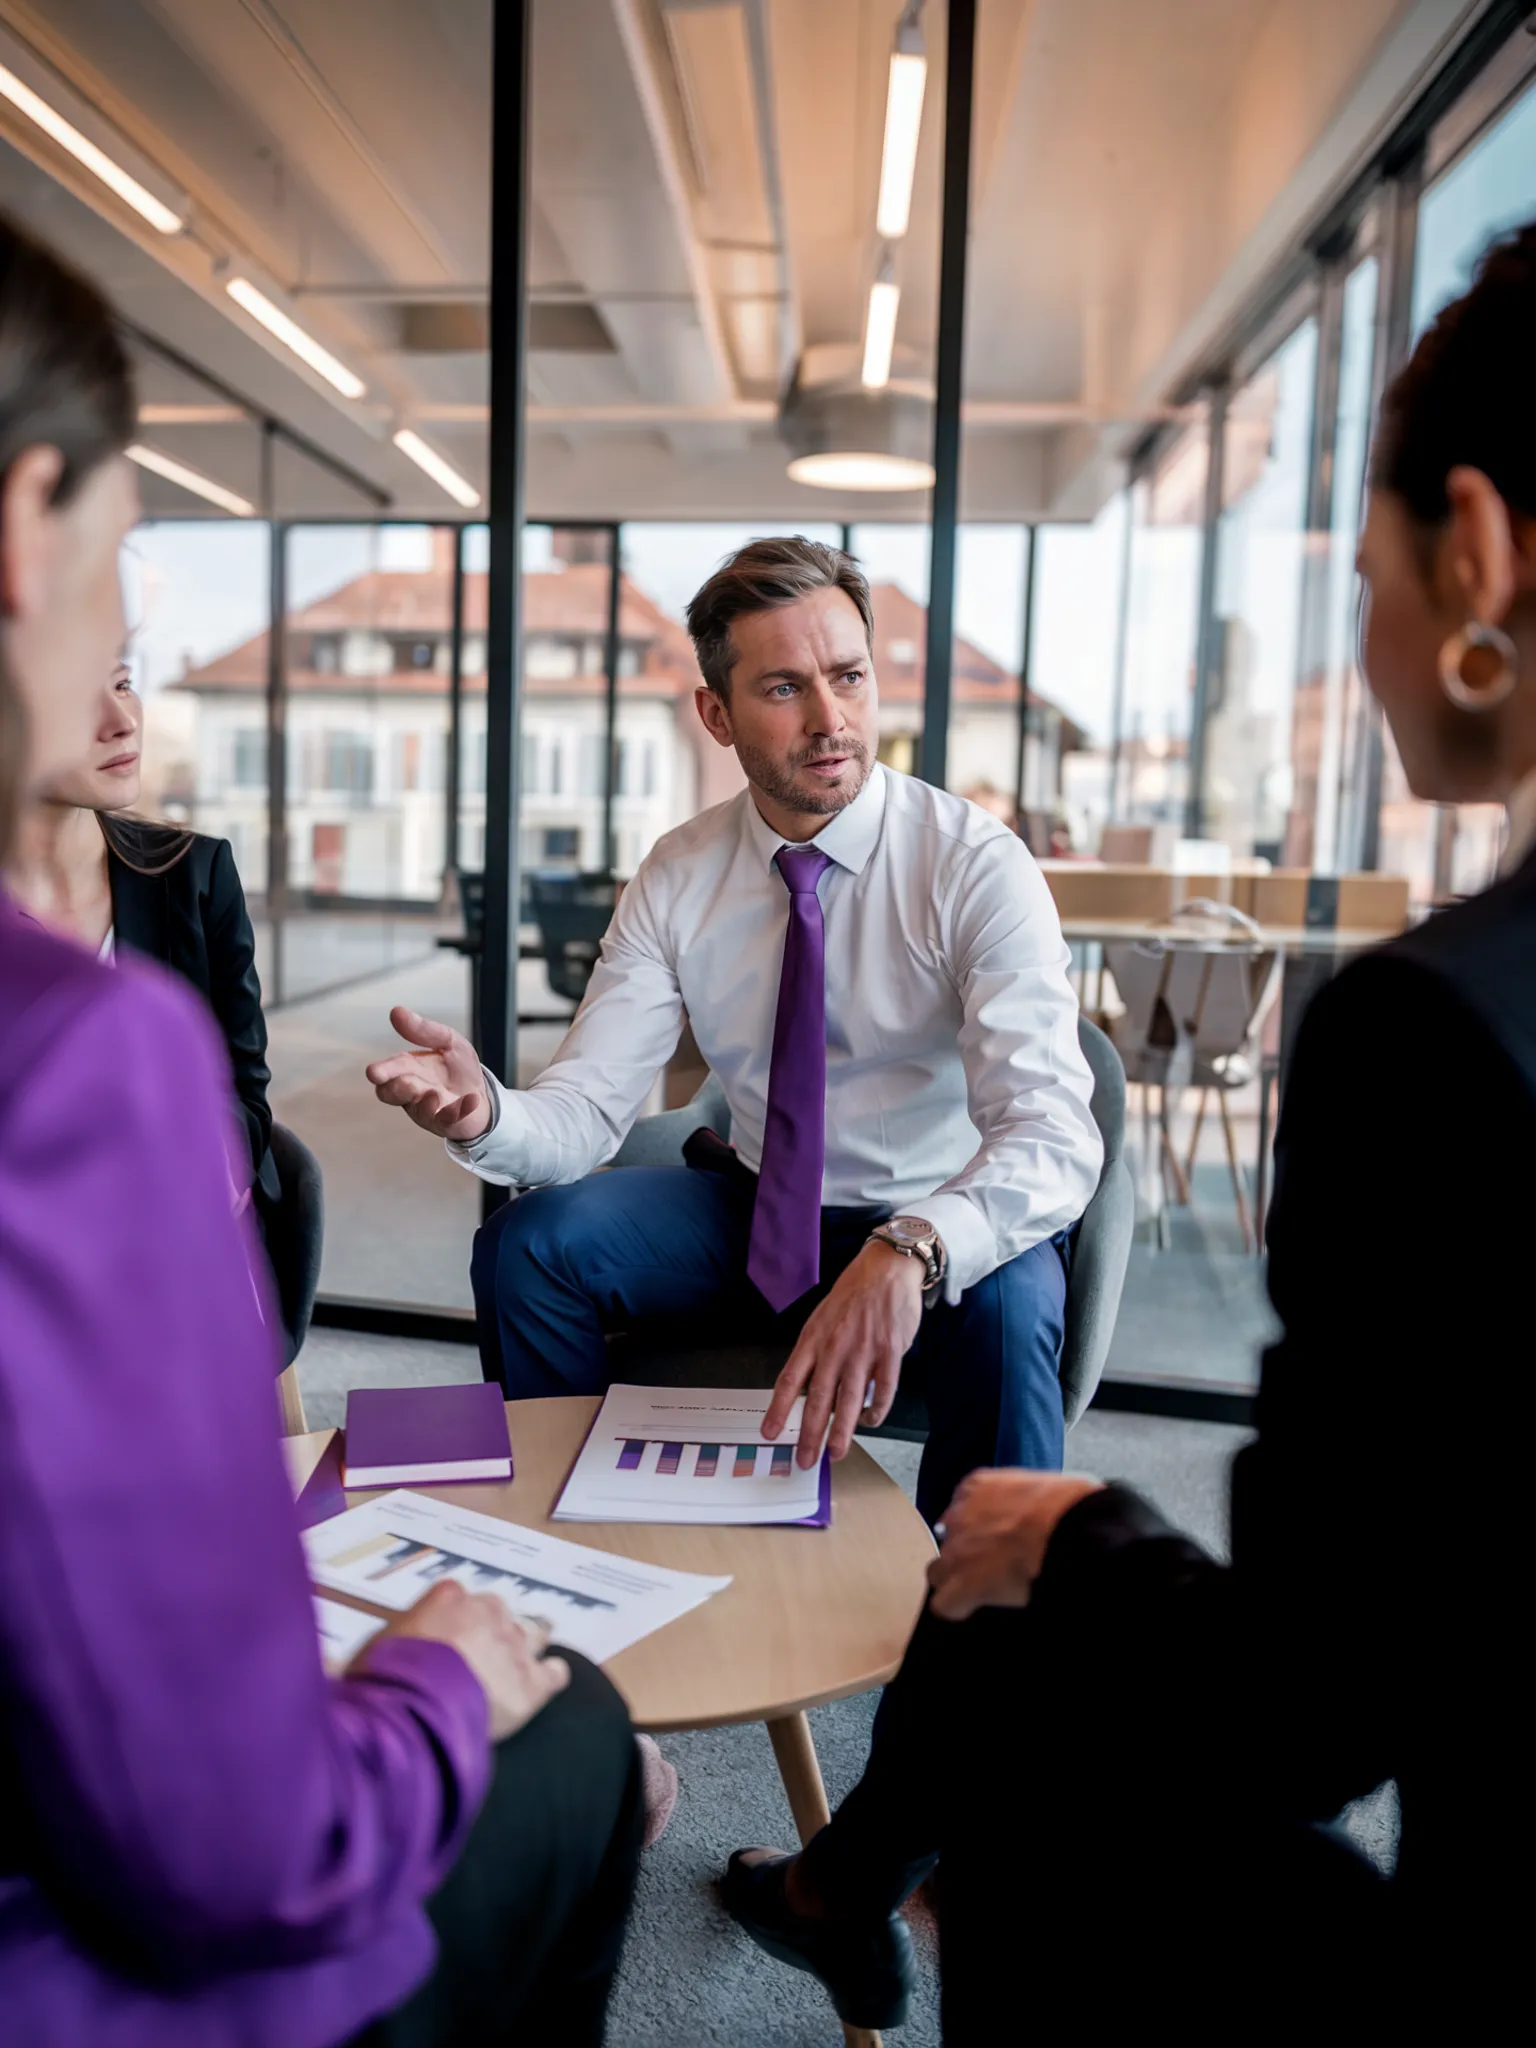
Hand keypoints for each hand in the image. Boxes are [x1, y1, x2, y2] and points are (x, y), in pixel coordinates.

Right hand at [361, 1580, 569, 1741]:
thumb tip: (322, 1656)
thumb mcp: (366, 1651)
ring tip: (522, 1660)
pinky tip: (549, 1681)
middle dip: (491, 1631)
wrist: (419, 1710)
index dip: (454, 1620)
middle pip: (497, 1613)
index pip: (456, 1598)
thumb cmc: (385, 1678)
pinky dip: (552, 1676)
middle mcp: (486, 1612)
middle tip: (479, 1657)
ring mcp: (513, 1645)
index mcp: (446, 1598)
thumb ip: (363, 1647)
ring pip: (532, 1633)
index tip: (446, 1638)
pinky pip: (555, 1672)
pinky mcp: (533, 1683)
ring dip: (527, 1645)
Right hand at [366, 1005, 490, 1141]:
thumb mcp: (447, 1041)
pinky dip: (459, 1110)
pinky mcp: (447, 1122)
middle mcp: (412, 1092)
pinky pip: (449, 1120)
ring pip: (418, 1110)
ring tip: (434, 1093)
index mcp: (408, 1069)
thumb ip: (423, 1030)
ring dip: (425, 1102)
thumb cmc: (458, 1068)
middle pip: (392, 1093)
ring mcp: (428, 1110)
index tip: (374, 1072)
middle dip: (397, 1088)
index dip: (382, 1072)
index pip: (387, 1071)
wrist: (483, 1094)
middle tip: (406, 1081)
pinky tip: (472, 1099)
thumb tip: (396, 1011)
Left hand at [762, 1242, 923, 1468]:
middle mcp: (835, 1348)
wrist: (886, 1269)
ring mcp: (863, 1351)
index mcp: (813, 1339)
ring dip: (842, 1431)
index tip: (770, 1433)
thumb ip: (815, 1353)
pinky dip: (877, 1410)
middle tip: (805, 1459)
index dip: (778, 1409)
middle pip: (818, 1398)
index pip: (790, 1380)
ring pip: (850, 1400)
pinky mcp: (890, 1352)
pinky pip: (883, 1390)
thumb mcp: (822, 1319)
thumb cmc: (852, 1295)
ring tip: (835, 1453)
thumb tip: (809, 1389)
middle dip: (810, 1433)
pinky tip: (870, 1421)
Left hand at [927, 1468, 1103, 1620]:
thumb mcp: (1038, 1487)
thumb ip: (1021, 1500)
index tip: (997, 1539)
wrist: (1067, 1530)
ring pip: (939, 1573)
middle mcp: (958, 1516)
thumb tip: (1030, 1517)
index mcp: (976, 1487)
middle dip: (965, 1554)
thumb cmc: (1066, 1505)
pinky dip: (958, 1608)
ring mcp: (956, 1551)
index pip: (962, 1509)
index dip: (979, 1529)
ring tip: (984, 1590)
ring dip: (956, 1581)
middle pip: (947, 1541)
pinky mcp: (963, 1585)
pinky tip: (975, 1609)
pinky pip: (945, 1604)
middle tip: (994, 1565)